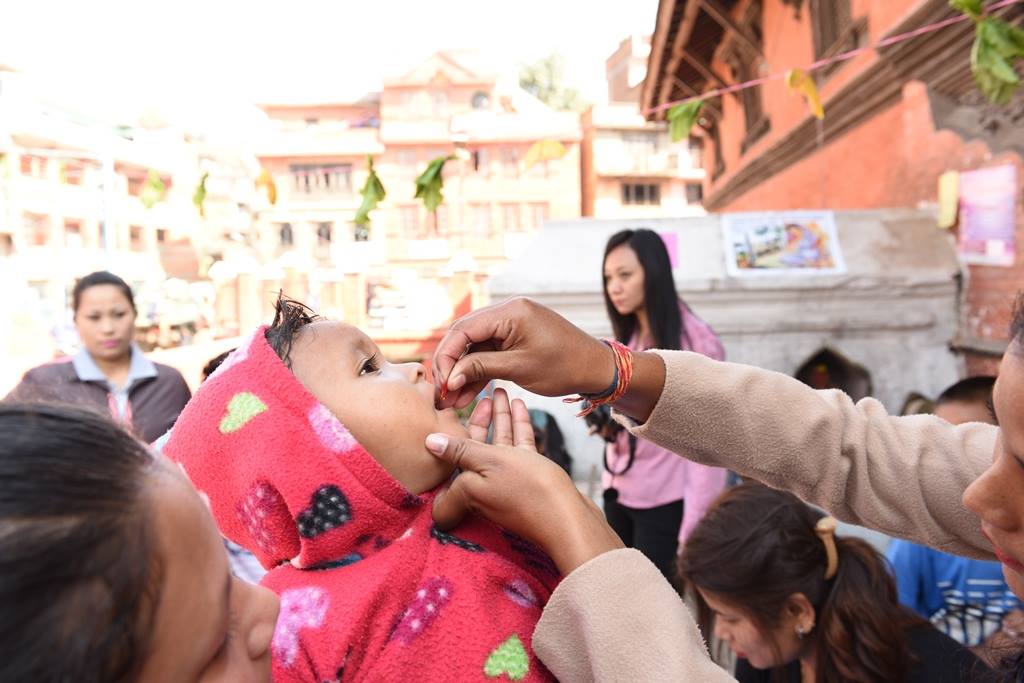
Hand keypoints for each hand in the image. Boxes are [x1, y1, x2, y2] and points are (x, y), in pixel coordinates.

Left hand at [426, 388, 623, 573]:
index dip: (445, 443)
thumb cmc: (527, 489)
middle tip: (481, 394)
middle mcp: (482, 487)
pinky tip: (518, 404)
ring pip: (499, 444)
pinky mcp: (528, 480)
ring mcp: (507, 483)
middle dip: (478, 419)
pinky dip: (517, 426)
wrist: (568, 520)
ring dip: (499, 417)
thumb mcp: (489, 462)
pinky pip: (518, 448)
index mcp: (465, 486)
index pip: (446, 464)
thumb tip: (429, 442)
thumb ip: (460, 451)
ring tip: (499, 390)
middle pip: (474, 448)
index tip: (447, 418)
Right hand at [432, 297, 613, 409]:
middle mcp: (508, 311)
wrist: (596, 368)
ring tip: (452, 401)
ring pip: (475, 347)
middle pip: (464, 336)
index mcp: (510, 312)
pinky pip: (489, 352)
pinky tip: (466, 393)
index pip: (463, 330)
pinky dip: (479, 371)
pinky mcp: (515, 337)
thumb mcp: (520, 369)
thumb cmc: (565, 366)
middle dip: (451, 366)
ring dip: (463, 372)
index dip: (447, 358)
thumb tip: (450, 376)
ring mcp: (511, 324)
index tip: (441, 384)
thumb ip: (482, 368)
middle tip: (441, 393)